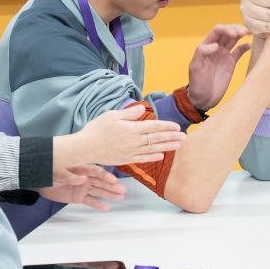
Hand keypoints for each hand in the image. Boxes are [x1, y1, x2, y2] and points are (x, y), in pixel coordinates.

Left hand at [38, 165, 126, 210]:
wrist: (39, 181)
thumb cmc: (48, 172)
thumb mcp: (58, 172)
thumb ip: (70, 175)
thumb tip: (82, 179)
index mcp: (80, 168)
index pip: (95, 171)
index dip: (105, 175)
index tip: (113, 180)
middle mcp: (84, 178)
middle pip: (100, 182)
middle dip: (111, 186)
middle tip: (122, 190)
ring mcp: (82, 187)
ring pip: (98, 191)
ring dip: (109, 194)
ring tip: (120, 197)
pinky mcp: (78, 197)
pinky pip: (90, 201)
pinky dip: (98, 204)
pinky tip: (106, 207)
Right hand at [67, 105, 183, 165]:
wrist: (85, 148)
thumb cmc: (96, 129)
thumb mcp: (111, 115)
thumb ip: (128, 113)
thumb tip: (142, 109)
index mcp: (131, 128)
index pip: (153, 126)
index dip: (166, 126)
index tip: (177, 126)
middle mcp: (134, 141)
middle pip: (156, 138)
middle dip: (172, 137)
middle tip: (184, 137)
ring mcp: (130, 152)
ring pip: (153, 149)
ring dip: (167, 147)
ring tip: (178, 146)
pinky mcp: (126, 160)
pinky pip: (143, 159)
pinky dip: (153, 158)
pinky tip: (161, 157)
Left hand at [186, 24, 251, 110]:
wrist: (203, 99)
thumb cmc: (196, 84)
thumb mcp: (195, 68)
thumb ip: (201, 53)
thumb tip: (215, 45)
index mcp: (206, 46)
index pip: (217, 31)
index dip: (226, 29)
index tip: (234, 34)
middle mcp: (216, 48)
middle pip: (227, 32)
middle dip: (236, 29)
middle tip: (245, 32)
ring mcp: (224, 55)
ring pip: (234, 39)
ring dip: (241, 33)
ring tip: (250, 33)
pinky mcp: (231, 63)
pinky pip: (239, 51)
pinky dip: (245, 46)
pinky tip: (250, 45)